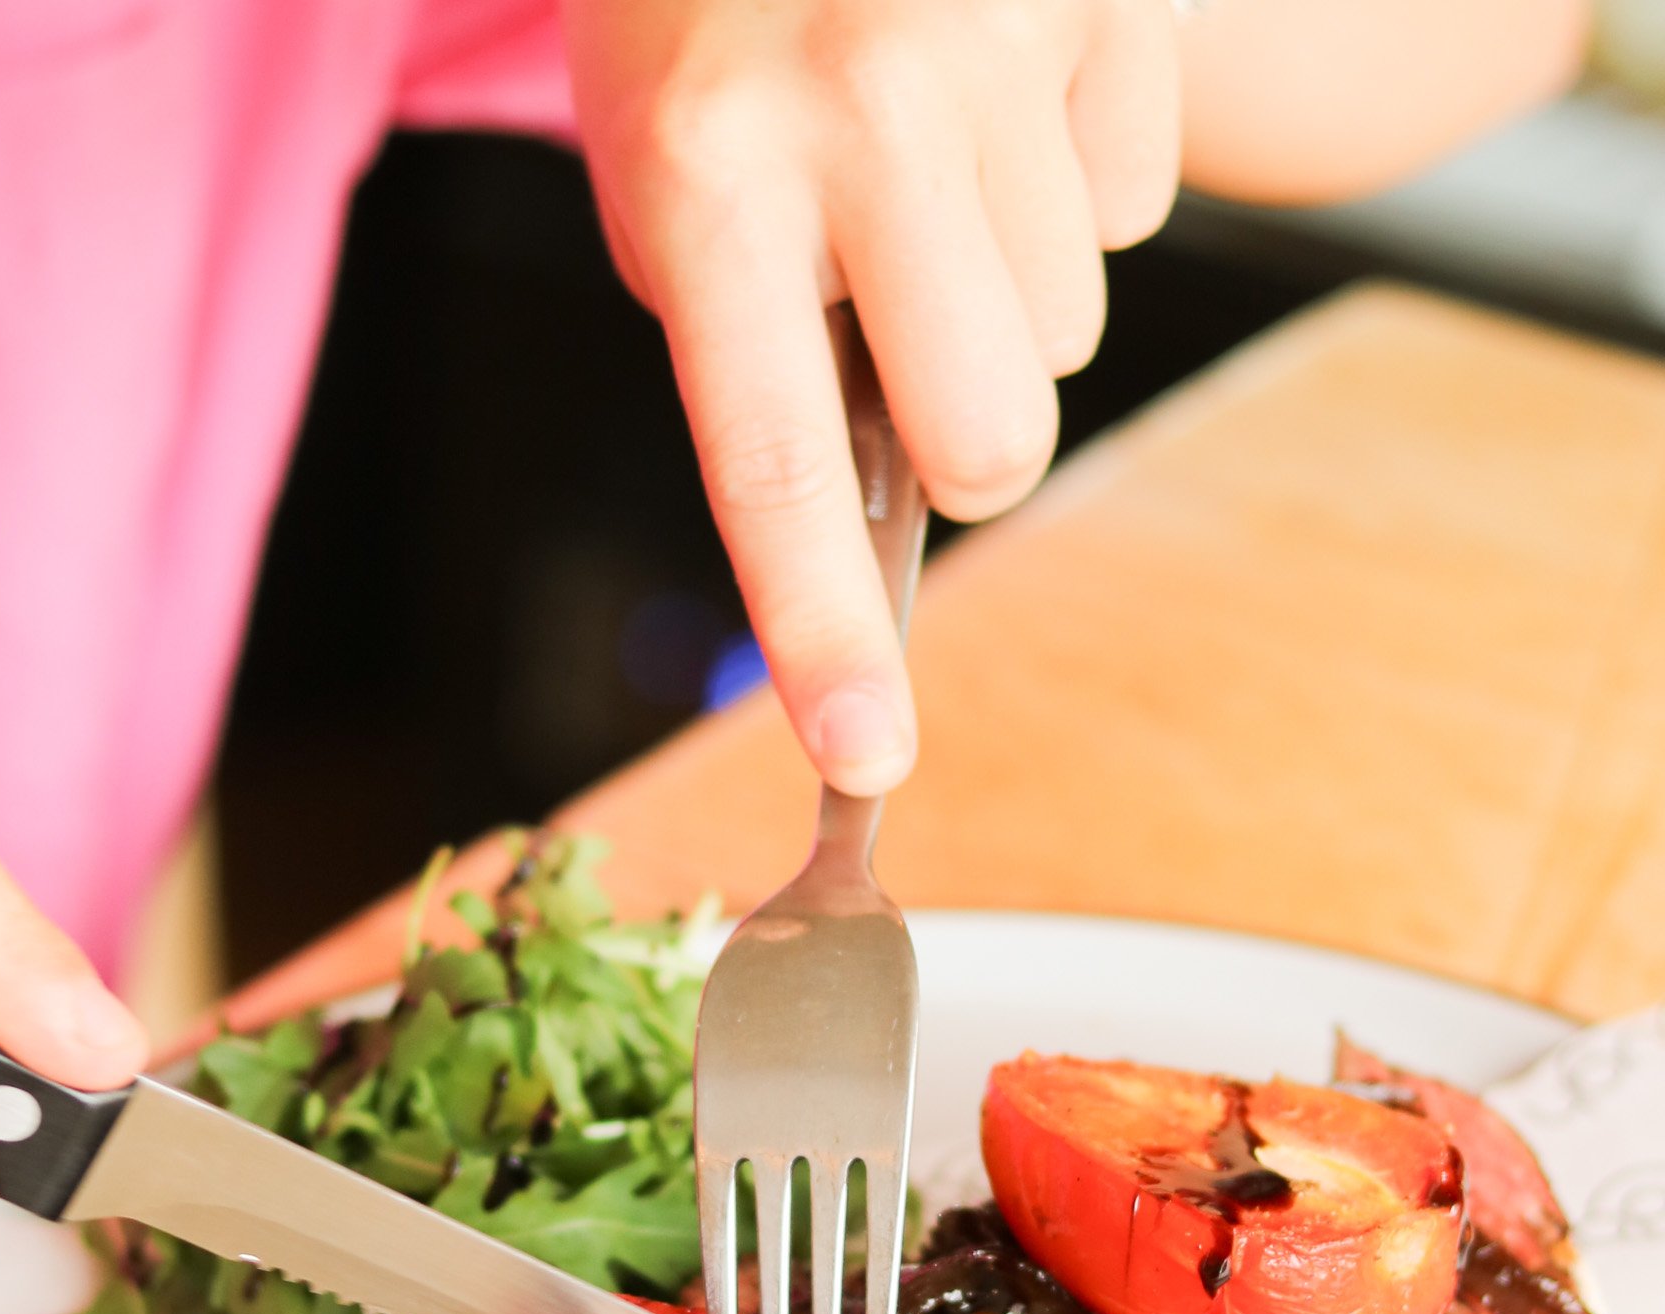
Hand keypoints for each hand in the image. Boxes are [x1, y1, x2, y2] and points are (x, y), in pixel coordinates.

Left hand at [563, 0, 1180, 792]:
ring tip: (927, 159)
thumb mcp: (664, 176)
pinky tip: (998, 93)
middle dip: (967, 437)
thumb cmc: (707, 15)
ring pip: (1071, 324)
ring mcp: (1003, 37)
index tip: (864, 755)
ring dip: (1006, 289)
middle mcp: (861, 109)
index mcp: (708, 178)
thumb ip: (759, 344)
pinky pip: (1133, 194)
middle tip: (910, 340)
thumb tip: (882, 501)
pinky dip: (1070, 178)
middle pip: (998, 434)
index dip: (823, 631)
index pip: (775, 463)